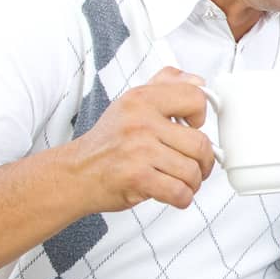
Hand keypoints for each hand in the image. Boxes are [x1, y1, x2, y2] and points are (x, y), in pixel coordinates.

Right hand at [67, 66, 215, 210]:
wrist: (75, 174)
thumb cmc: (107, 142)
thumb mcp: (132, 103)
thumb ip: (165, 85)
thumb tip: (198, 80)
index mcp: (141, 99)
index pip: (195, 98)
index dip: (202, 116)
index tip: (194, 127)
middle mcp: (140, 122)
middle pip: (200, 143)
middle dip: (204, 161)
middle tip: (196, 165)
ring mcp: (139, 150)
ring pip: (192, 170)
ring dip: (192, 183)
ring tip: (181, 181)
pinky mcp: (137, 177)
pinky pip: (179, 191)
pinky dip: (182, 198)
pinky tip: (174, 194)